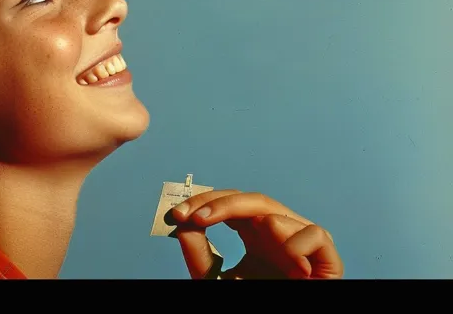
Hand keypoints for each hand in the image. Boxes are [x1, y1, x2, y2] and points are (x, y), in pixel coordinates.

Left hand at [170, 190, 342, 278]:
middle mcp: (278, 233)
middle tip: (195, 217)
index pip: (231, 204)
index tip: (177, 215)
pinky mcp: (326, 258)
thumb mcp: (216, 278)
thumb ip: (199, 254)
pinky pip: (314, 234)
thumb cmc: (254, 302)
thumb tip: (183, 226)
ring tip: (255, 250)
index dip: (205, 202)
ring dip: (261, 225)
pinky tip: (291, 267)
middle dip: (221, 203)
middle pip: (252, 200)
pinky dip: (297, 246)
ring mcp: (301, 242)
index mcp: (255, 235)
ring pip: (278, 214)